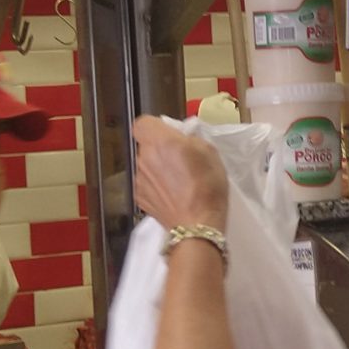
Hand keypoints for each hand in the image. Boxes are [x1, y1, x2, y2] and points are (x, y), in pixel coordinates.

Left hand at [132, 116, 226, 233]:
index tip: (170, 135)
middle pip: (146, 145)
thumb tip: (181, 140)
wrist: (196, 225)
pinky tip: (172, 194)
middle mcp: (144, 157)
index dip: (156, 127)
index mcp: (160, 141)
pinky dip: (155, 185)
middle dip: (160, 148)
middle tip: (180, 159)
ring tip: (178, 180)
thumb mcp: (209, 151)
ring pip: (145, 164)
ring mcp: (138, 179)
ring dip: (157, 167)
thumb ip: (190, 139)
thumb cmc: (207, 186)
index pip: (142, 122)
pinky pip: (146, 182)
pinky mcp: (139, 197)